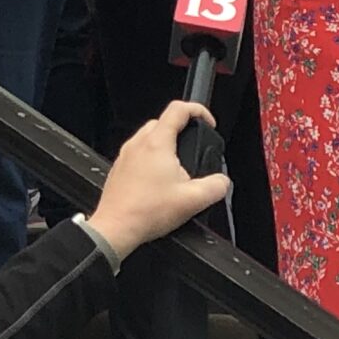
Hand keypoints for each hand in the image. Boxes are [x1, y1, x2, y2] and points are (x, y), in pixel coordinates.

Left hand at [89, 100, 232, 256]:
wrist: (116, 229)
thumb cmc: (146, 212)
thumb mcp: (193, 201)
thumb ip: (216, 186)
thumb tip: (222, 181)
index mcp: (157, 144)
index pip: (178, 109)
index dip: (198, 110)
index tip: (208, 122)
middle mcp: (138, 144)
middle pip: (163, 121)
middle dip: (182, 129)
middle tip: (194, 147)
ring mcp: (125, 156)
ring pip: (148, 136)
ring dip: (165, 144)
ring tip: (177, 167)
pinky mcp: (119, 169)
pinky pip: (137, 153)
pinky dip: (151, 158)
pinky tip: (159, 181)